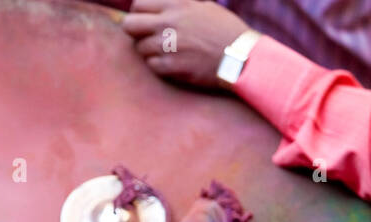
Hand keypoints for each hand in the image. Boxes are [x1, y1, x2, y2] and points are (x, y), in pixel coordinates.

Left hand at [122, 0, 249, 89]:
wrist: (241, 56)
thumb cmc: (224, 30)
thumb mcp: (204, 6)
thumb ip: (180, 4)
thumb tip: (164, 3)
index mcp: (176, 5)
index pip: (138, 5)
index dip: (138, 14)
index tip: (145, 21)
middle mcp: (169, 23)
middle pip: (130, 25)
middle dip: (135, 32)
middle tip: (145, 38)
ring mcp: (169, 46)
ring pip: (140, 48)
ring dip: (149, 52)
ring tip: (166, 52)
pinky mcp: (172, 67)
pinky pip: (151, 66)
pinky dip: (158, 66)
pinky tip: (172, 64)